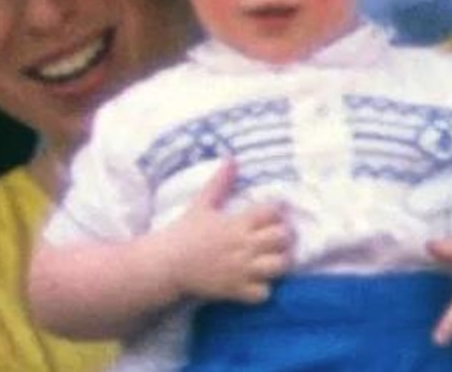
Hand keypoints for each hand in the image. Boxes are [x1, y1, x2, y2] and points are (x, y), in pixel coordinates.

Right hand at [156, 160, 291, 303]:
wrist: (168, 264)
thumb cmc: (185, 232)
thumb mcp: (202, 204)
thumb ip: (220, 182)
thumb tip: (232, 159)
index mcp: (237, 223)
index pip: (272, 212)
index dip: (278, 211)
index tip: (274, 212)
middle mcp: (243, 246)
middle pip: (282, 238)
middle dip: (284, 236)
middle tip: (278, 236)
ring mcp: (241, 270)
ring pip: (279, 266)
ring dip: (279, 261)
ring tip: (273, 258)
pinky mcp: (236, 291)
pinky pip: (264, 293)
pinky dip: (264, 288)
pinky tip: (258, 280)